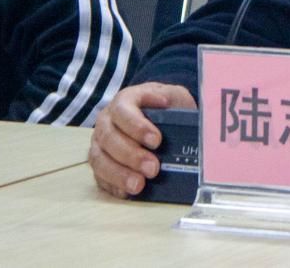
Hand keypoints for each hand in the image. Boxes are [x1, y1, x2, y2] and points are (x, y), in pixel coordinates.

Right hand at [88, 82, 195, 198]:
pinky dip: (112, 184)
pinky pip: (99, 176)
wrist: (160, 111)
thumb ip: (177, 103)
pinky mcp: (100, 162)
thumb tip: (190, 121)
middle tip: (152, 168)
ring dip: (119, 174)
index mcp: (124, 100)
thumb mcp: (174, 96)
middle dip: (131, 155)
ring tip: (139, 185)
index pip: (122, 111)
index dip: (136, 126)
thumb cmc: (166, 105)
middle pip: (109, 138)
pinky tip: (127, 192)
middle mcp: (106, 120)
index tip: (156, 140)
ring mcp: (100, 143)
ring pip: (100, 159)